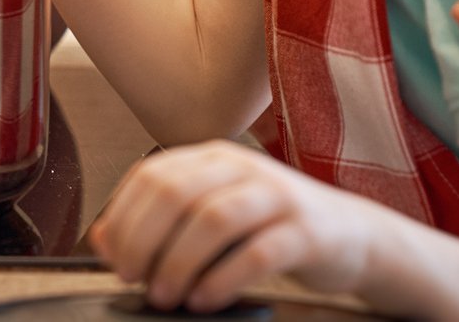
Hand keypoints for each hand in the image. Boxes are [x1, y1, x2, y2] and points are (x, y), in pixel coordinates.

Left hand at [89, 142, 381, 310]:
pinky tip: (205, 300)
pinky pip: (257, 252)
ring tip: (164, 295)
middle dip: (143, 239)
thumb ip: (163, 221)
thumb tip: (103, 239)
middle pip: (176, 193)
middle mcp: (242, 168)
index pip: (152, 175)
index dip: (124, 217)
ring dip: (179, 262)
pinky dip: (222, 279)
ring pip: (213, 219)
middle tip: (132, 278)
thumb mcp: (215, 214)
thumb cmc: (274, 227)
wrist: (354, 235)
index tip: (112, 257)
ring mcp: (277, 196)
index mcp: (214, 158)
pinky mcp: (305, 232)